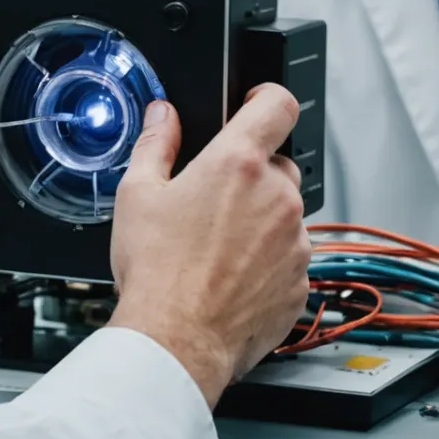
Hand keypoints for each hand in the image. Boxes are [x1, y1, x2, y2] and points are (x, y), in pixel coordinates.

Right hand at [108, 85, 312, 407]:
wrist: (176, 341)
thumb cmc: (156, 272)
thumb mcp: (137, 194)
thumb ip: (155, 143)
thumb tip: (163, 115)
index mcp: (238, 164)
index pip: (278, 103)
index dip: (266, 98)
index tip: (253, 106)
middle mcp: (278, 197)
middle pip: (279, 164)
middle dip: (252, 175)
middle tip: (214, 202)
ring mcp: (295, 241)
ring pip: (286, 214)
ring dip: (261, 221)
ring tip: (218, 248)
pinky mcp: (301, 280)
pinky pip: (290, 257)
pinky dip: (268, 261)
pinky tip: (232, 276)